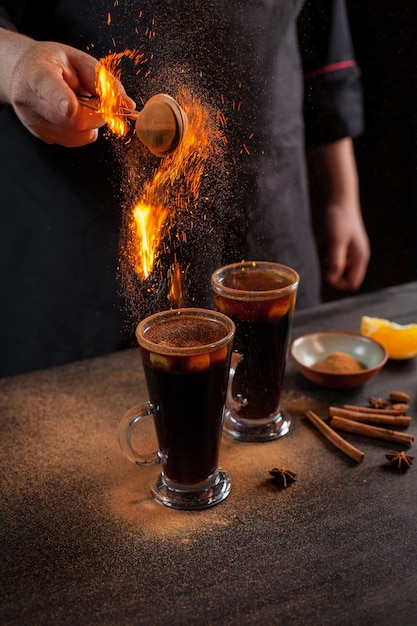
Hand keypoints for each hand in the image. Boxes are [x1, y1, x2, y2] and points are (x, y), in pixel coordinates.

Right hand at [1, 31, 134, 146]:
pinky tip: (72, 115)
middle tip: (93, 98)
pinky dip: (81, 130)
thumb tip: (127, 105)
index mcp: (37, 72)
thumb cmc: (55, 64)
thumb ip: (104, 81)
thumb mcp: (80, 61)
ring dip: (89, 123)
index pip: (48, 87)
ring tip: (78, 103)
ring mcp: (33, 121)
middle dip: (95, 113)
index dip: (60, 99)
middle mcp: (29, 99)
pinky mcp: (41, 136)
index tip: (70, 108)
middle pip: (72, 120)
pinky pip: (73, 140)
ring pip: (76, 135)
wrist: (25, 72)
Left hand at [307, 137, 369, 291]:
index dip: (338, 282)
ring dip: (328, 261)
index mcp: (360, 258)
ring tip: (327, 245)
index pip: (352, 283)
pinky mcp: (342, 244)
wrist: (339, 198)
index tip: (326, 273)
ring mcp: (350, 250)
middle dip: (331, 271)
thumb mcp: (336, 241)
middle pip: (344, 276)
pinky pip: (332, 256)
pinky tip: (325, 240)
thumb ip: (335, 261)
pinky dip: (326, 252)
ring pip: (337, 267)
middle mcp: (356, 256)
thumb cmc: (339, 218)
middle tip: (326, 256)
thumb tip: (332, 279)